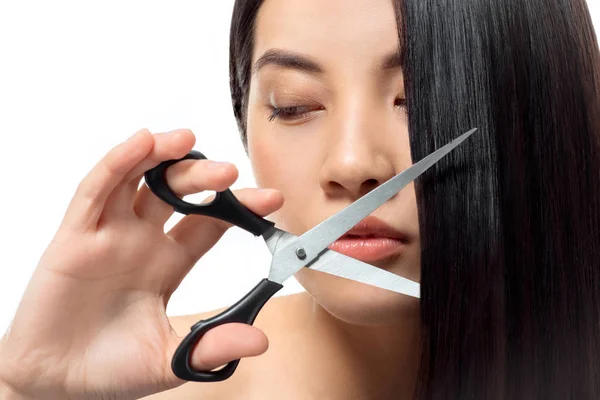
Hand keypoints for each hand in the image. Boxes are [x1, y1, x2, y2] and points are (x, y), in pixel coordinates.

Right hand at [0, 129, 282, 399]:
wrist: (53, 381)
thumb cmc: (109, 368)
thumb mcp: (168, 360)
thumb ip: (211, 348)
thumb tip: (260, 341)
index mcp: (169, 262)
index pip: (210, 223)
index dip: (240, 207)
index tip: (272, 199)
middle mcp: (142, 240)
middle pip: (179, 193)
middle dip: (206, 179)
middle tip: (233, 173)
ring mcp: (109, 234)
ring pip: (138, 179)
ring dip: (163, 156)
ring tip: (188, 140)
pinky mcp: (75, 237)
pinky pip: (96, 192)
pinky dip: (118, 164)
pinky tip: (141, 143)